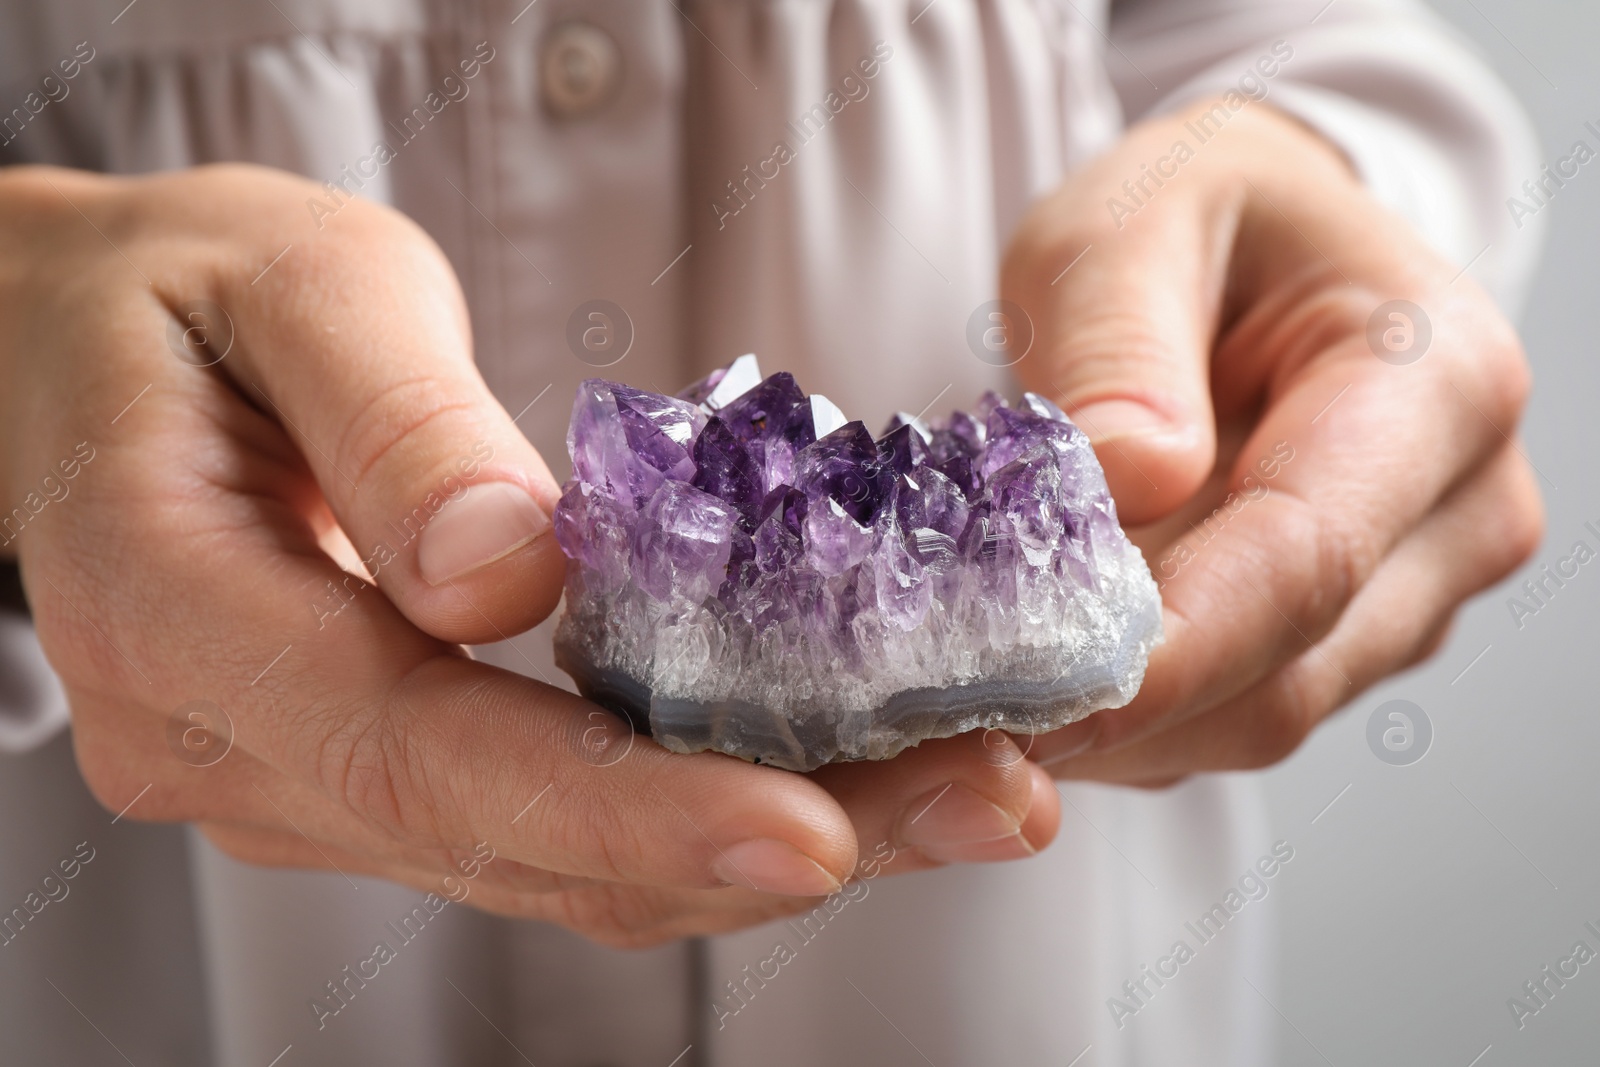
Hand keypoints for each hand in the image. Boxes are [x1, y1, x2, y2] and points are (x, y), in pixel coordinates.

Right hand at [0, 164, 1057, 946]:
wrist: (84, 359)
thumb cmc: (186, 301)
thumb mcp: (290, 287)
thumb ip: (392, 425)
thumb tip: (508, 577)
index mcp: (183, 618)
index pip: (419, 751)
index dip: (622, 805)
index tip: (818, 827)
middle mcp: (236, 747)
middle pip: (514, 840)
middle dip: (757, 843)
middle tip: (982, 809)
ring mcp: (296, 783)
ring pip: (540, 865)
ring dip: (751, 847)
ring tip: (953, 801)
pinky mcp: (360, 777)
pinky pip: (533, 832)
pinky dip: (684, 821)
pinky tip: (832, 787)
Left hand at [1002, 99, 1542, 784]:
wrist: (1253, 251)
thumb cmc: (1193, 219)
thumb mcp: (1128, 221)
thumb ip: (1120, 338)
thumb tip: (1130, 476)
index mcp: (1434, 383)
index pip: (1304, 557)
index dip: (1167, 648)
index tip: (1033, 696)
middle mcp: (1459, 509)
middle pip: (1285, 670)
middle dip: (1118, 701)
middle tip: (956, 697)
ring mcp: (1417, 592)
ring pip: (1257, 717)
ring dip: (1117, 720)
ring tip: (985, 669)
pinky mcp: (1352, 641)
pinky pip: (1234, 717)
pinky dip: (1133, 716)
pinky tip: (1046, 663)